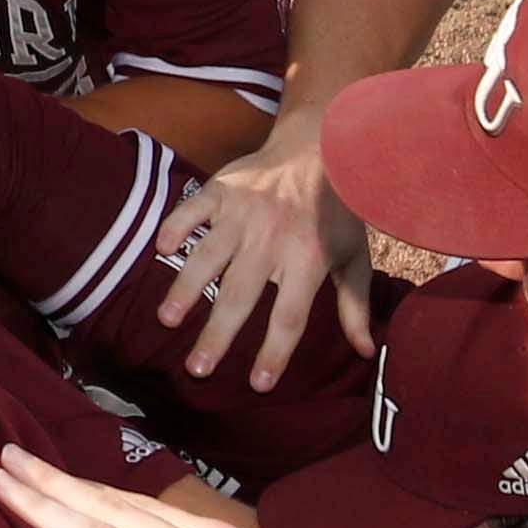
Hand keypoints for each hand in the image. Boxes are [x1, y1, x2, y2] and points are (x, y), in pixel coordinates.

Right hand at [150, 121, 370, 388]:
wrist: (322, 144)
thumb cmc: (339, 208)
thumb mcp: (354, 256)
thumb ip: (355, 305)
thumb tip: (365, 352)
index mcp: (309, 258)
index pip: (290, 315)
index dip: (275, 352)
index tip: (259, 384)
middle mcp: (273, 238)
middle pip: (241, 295)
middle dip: (218, 335)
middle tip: (198, 369)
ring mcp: (244, 212)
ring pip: (208, 256)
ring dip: (186, 289)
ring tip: (167, 320)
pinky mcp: (222, 189)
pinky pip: (192, 210)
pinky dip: (175, 228)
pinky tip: (161, 250)